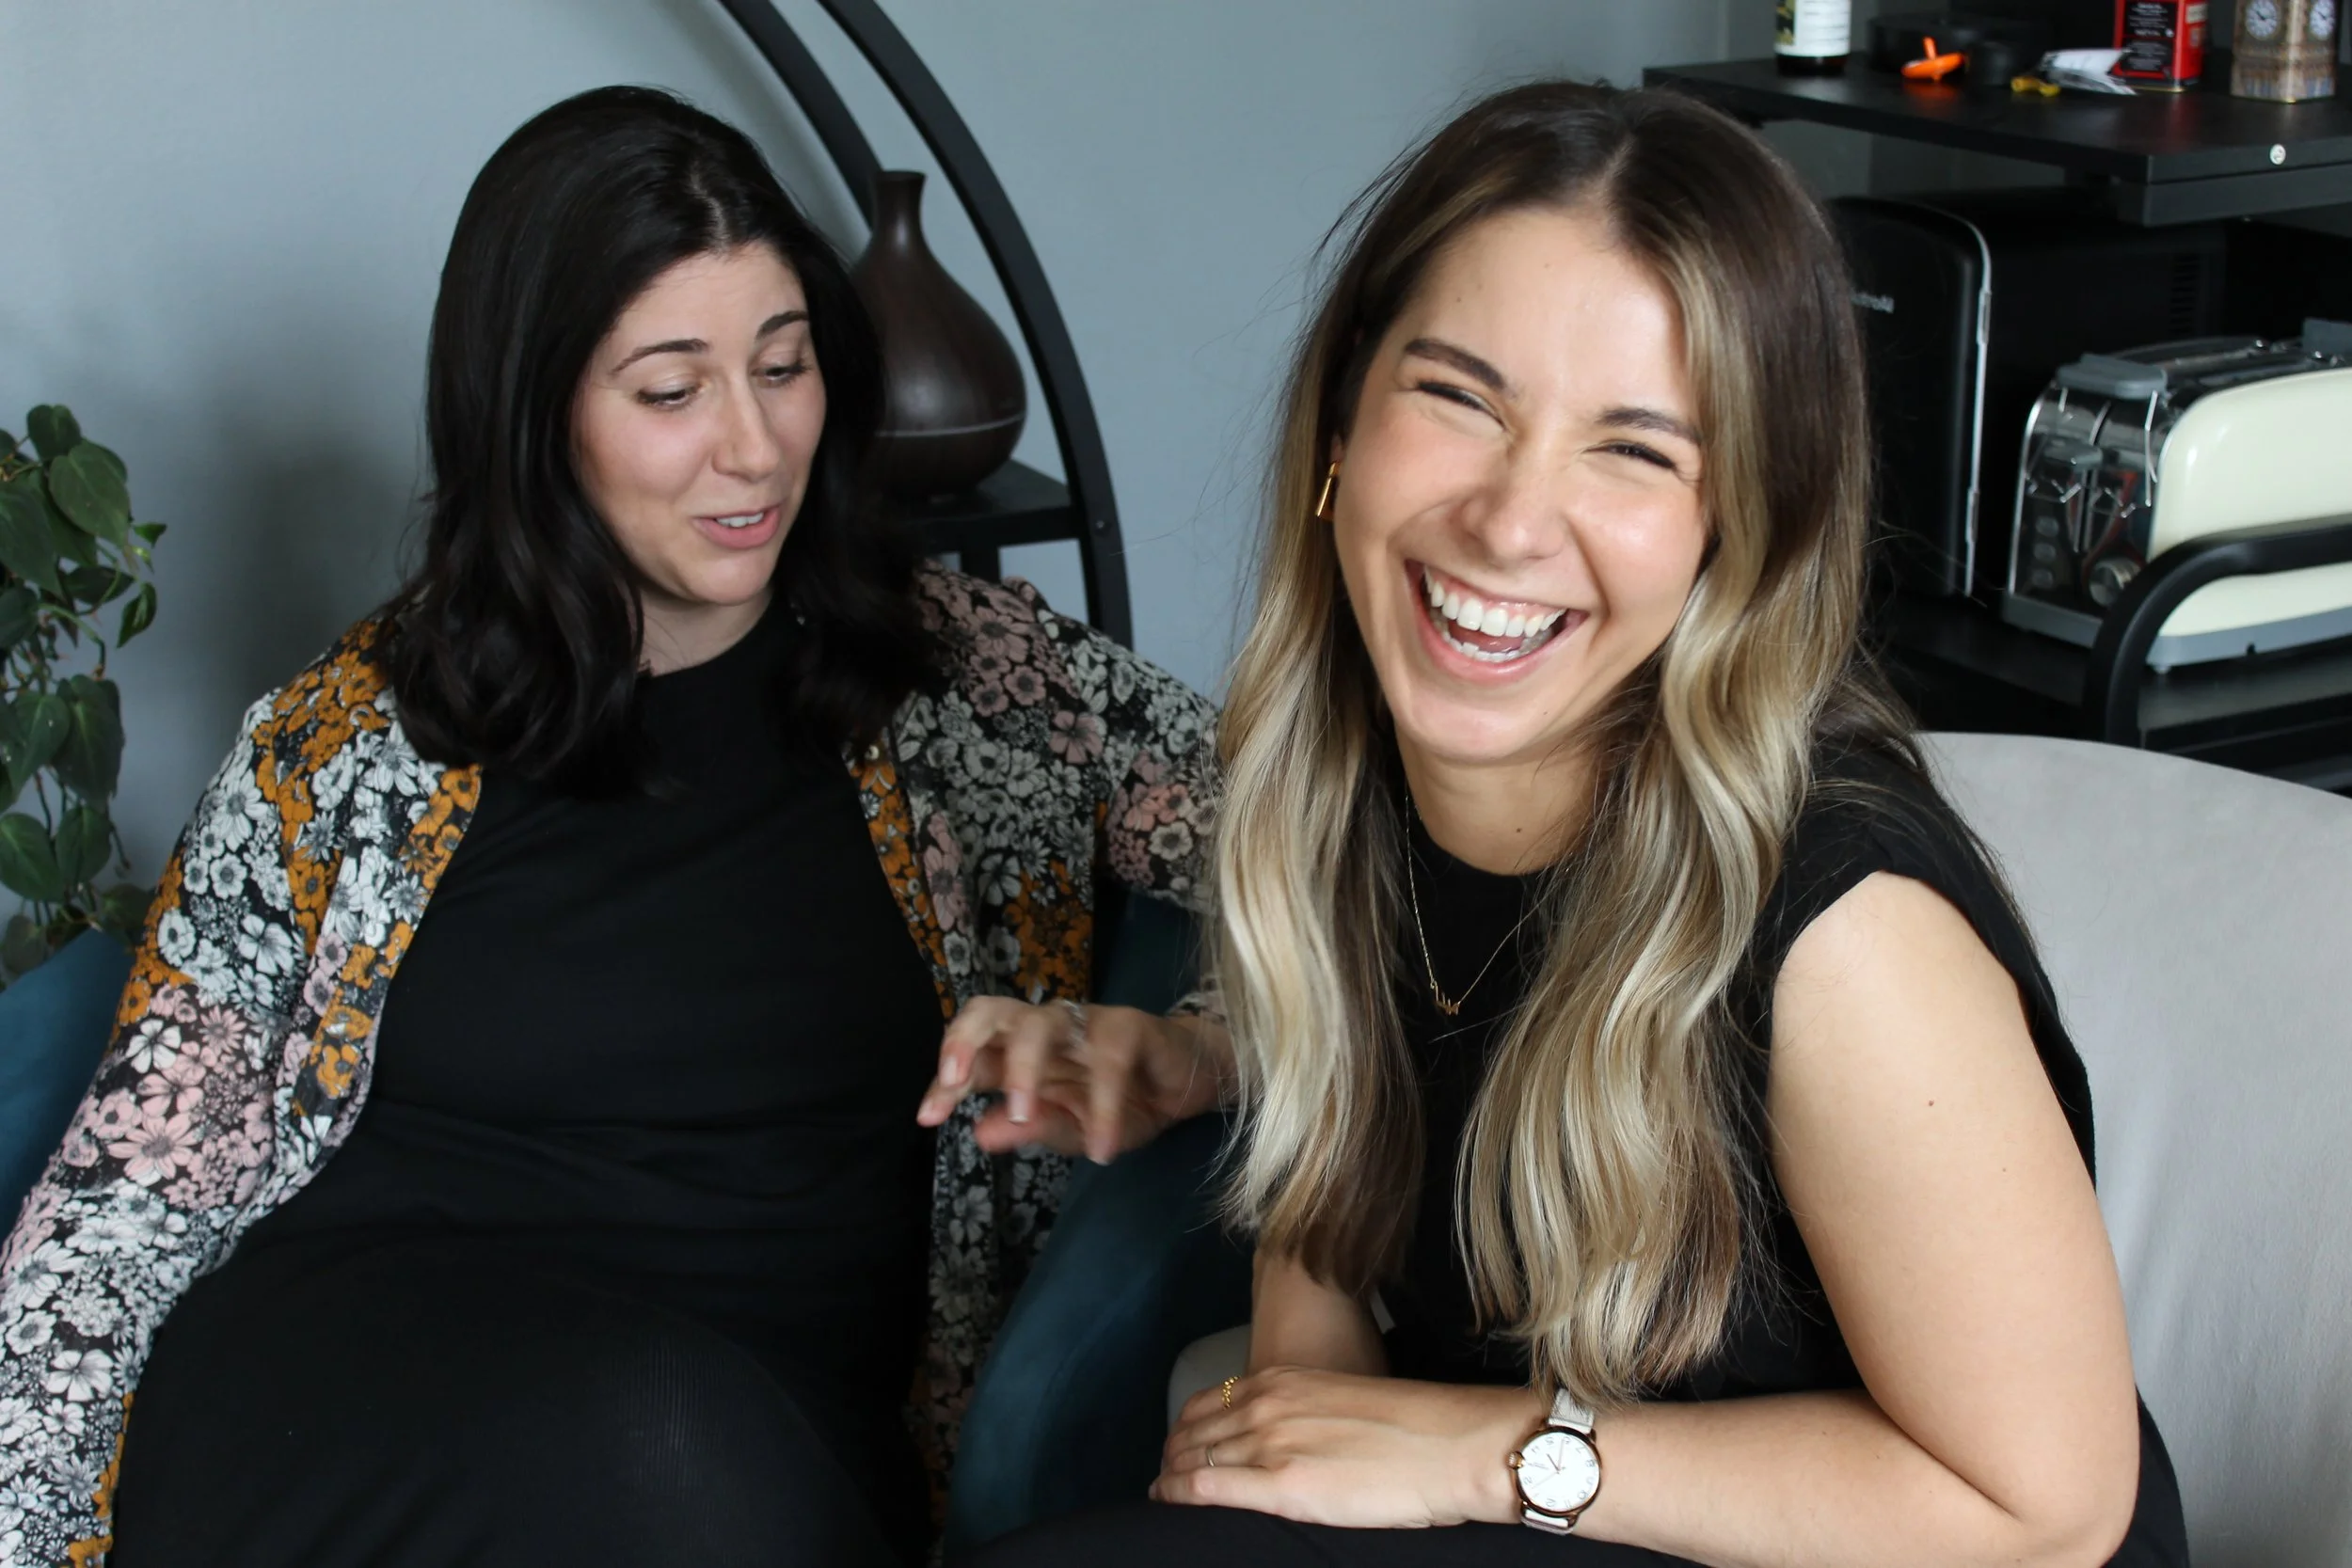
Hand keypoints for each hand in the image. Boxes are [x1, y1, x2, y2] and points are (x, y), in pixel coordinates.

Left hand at [915, 999, 1231, 1162]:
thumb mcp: (1070, 1129)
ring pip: (1041, 1022)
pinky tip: (1102, 1145)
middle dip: (964, 1039)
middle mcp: (1044, 1032)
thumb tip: (979, 1135)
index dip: (944, 1080)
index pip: (970, 1055)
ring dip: (1025, 1067)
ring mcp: (1085, 1023)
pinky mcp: (1129, 1025)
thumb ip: (1028, 1129)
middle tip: (954, 1079)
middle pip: (990, 1011)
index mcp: (1019, 1056)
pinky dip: (1104, 1103)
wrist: (1188, 1088)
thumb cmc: (1121, 1104)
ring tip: (1023, 1113)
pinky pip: (1109, 1057)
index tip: (928, 1116)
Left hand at [1153, 1364, 1545, 1527]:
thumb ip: (1305, 1412)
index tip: (1178, 1449)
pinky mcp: (1281, 1485)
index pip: (1207, 1404)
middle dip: (1170, 1457)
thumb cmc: (1414, 1428)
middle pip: (1191, 1431)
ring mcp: (1270, 1443)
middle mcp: (1266, 1404)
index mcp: (1281, 1381)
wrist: (1450, 1443)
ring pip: (1191, 1458)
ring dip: (1169, 1476)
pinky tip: (1166, 1503)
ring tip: (1161, 1495)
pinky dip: (1178, 1496)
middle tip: (1162, 1478)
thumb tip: (1293, 1438)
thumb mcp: (1343, 1401)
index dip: (1184, 1430)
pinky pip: (1206, 1488)